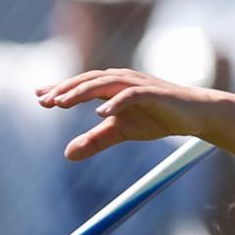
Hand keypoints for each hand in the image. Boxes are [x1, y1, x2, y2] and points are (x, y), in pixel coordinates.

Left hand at [35, 69, 218, 160]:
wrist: (194, 115)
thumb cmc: (157, 118)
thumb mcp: (122, 131)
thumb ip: (95, 140)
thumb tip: (67, 154)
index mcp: (112, 87)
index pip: (81, 85)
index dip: (60, 90)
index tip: (39, 98)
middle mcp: (122, 80)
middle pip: (87, 81)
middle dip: (65, 90)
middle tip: (45, 101)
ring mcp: (137, 85)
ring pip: (104, 84)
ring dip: (82, 92)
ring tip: (63, 103)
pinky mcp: (153, 93)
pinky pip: (130, 95)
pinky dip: (115, 102)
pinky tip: (100, 112)